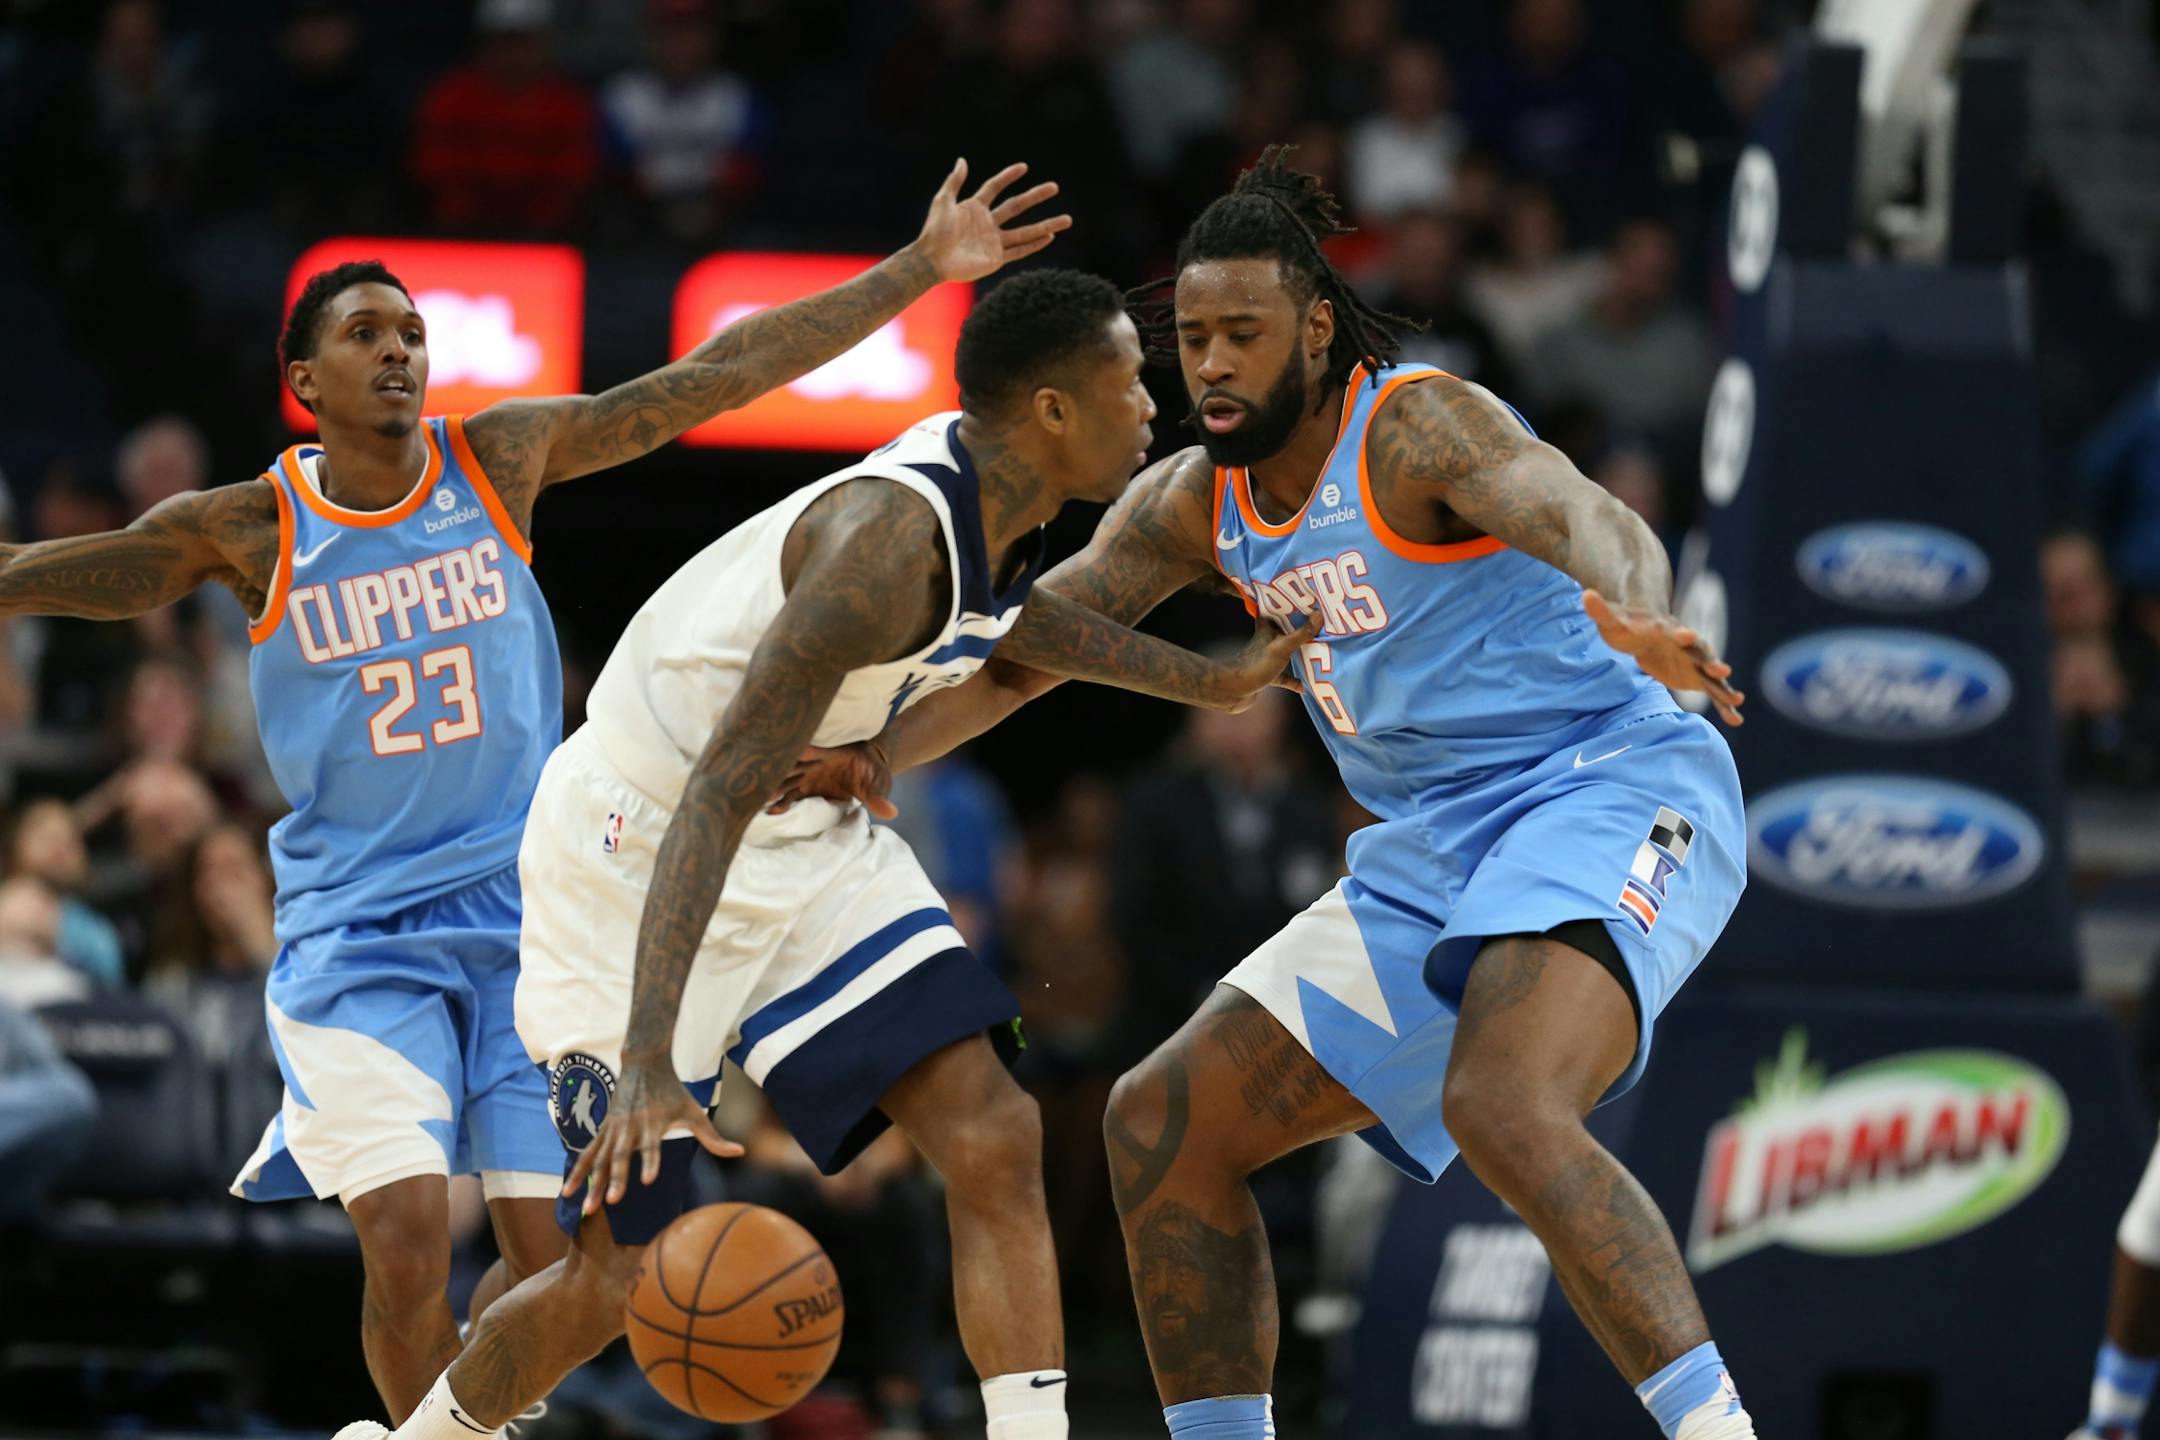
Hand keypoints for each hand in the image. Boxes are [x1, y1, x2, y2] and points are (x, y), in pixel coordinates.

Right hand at [563, 1061, 741, 1215]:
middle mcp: (630, 1126)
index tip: (648, 1180)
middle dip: (615, 1180)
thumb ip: (714, 1137)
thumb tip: (741, 1152)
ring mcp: (613, 1128)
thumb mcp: (694, 1111)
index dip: (650, 1162)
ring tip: (585, 1207)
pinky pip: (587, 1154)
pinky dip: (578, 1172)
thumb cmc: (673, 1090)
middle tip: (612, 1203)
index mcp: (653, 1123)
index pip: (652, 1146)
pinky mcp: (603, 1129)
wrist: (643, 1062)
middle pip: (619, 1157)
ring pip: (598, 1159)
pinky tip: (568, 1192)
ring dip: (591, 1183)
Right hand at [768, 738, 896, 817]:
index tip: (791, 754)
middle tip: (762, 779)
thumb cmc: (873, 772)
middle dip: (777, 770)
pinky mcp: (805, 788)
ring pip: (785, 779)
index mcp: (830, 754)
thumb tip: (892, 812)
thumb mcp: (877, 785)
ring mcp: (807, 775)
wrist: (869, 769)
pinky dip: (781, 803)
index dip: (802, 752)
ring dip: (773, 786)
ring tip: (758, 797)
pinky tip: (771, 811)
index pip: (813, 750)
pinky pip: (789, 795)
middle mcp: (814, 763)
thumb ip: (878, 797)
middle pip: (791, 764)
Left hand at [911, 158, 1070, 283]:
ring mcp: (993, 241)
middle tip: (1054, 187)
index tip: (1023, 168)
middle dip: (1036, 197)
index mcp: (974, 207)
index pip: (995, 188)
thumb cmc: (934, 231)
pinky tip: (1050, 237)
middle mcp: (987, 223)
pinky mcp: (995, 259)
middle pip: (1016, 206)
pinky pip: (1019, 251)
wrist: (931, 260)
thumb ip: (954, 182)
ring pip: (1025, 231)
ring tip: (1067, 219)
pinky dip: (1034, 245)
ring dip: (1046, 225)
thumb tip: (962, 160)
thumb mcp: (942, 201)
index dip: (1008, 177)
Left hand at [1215, 609, 1324, 711]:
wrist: (1232, 691)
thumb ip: (1301, 633)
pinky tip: (1304, 686)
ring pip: (1285, 654)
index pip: (1276, 611)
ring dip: (1298, 654)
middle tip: (1317, 624)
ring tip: (1316, 652)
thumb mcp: (1282, 647)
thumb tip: (1320, 615)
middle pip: (1284, 632)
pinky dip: (1294, 681)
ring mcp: (1266, 660)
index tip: (1302, 599)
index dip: (1287, 604)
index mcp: (1267, 630)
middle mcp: (1266, 642)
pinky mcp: (1267, 676)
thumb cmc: (1256, 664)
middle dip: (1299, 629)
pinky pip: (1284, 677)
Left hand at [1582, 589, 1744, 726]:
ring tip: (1737, 701)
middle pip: (1701, 651)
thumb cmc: (1627, 625)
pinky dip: (1724, 705)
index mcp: (1667, 629)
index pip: (1674, 630)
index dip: (1680, 633)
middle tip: (1721, 670)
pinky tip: (1736, 720)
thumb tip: (1586, 595)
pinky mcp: (1697, 677)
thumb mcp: (1612, 619)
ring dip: (1723, 687)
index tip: (1686, 634)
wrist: (1645, 632)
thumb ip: (1601, 610)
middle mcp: (1686, 645)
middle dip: (1710, 660)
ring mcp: (1694, 661)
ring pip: (1712, 675)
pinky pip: (1713, 692)